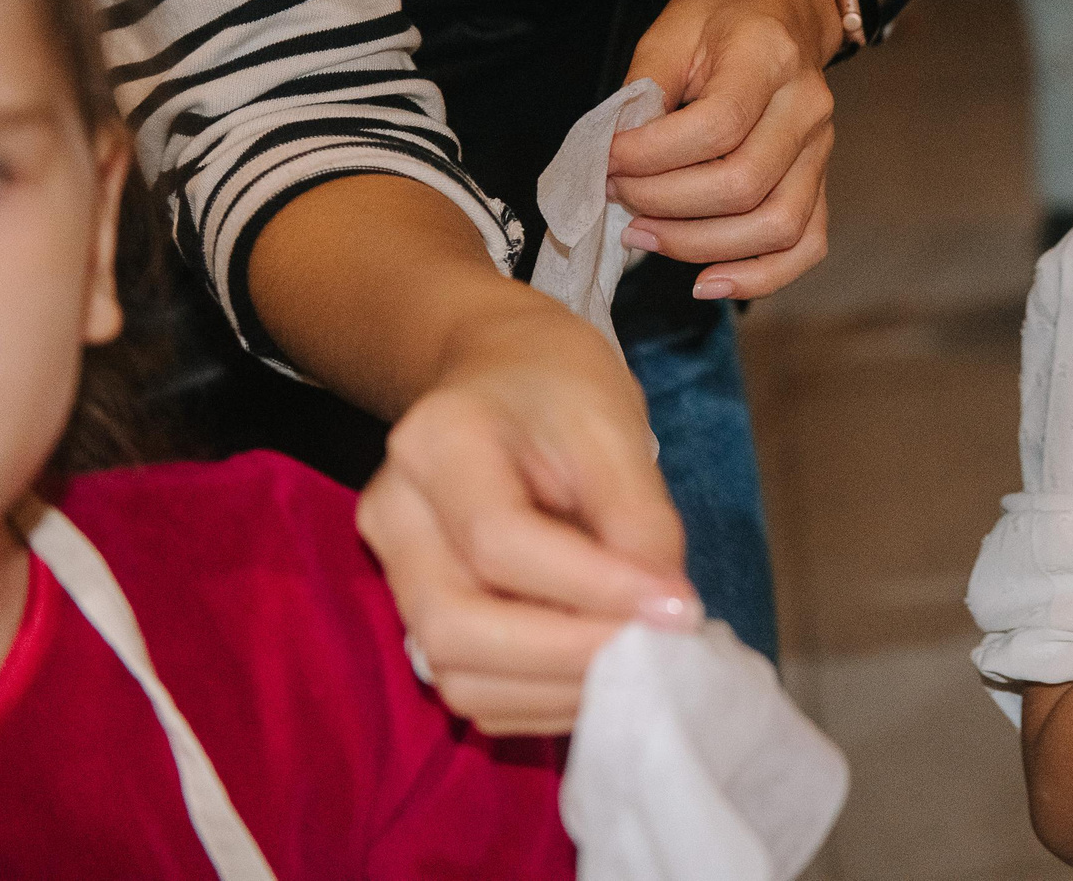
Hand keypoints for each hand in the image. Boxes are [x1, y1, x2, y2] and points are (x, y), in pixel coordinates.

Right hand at [355, 287, 699, 732]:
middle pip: (455, 625)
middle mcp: (394, 513)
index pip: (501, 541)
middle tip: (659, 651)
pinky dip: (540, 697)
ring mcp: (393, 572)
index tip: (679, 608)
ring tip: (638, 662)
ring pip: (455, 673)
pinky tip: (599, 669)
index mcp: (437, 442)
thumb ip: (638, 520)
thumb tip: (664, 617)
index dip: (594, 587)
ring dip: (557, 690)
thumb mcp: (615, 427)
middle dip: (568, 657)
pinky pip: (468, 684)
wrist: (501, 375)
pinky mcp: (415, 614)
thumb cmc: (561, 393)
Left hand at [611, 0, 835, 299]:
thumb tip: (615, 161)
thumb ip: (644, 92)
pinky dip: (760, 275)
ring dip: (699, 244)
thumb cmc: (721, 16)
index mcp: (768, 57)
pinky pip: (806, 245)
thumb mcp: (671, 29)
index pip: (716, 126)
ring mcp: (820, 149)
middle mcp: (806, 107)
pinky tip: (707, 281)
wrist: (784, 6)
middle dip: (664, 202)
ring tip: (643, 234)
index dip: (651, 155)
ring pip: (776, 225)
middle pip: (743, 184)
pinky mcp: (820, 180)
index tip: (607, 159)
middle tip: (616, 196)